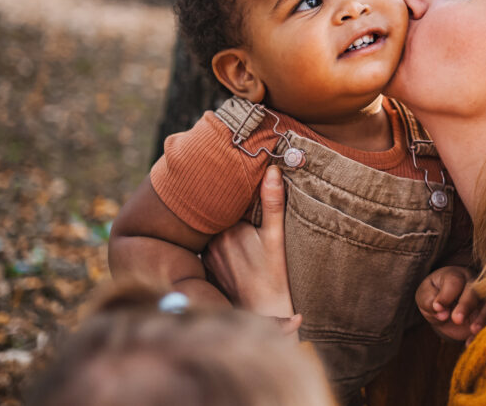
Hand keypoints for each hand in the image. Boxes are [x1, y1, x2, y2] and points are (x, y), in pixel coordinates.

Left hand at [203, 166, 299, 332]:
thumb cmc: (275, 277)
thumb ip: (272, 203)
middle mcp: (211, 242)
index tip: (252, 190)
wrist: (265, 315)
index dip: (242, 195)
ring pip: (218, 234)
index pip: (231, 202)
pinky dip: (225, 249)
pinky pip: (215, 251)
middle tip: (251, 215)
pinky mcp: (209, 272)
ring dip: (228, 231)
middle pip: (222, 218)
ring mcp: (208, 258)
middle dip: (235, 213)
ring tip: (248, 237)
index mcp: (227, 229)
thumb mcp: (277, 238)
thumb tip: (272, 171)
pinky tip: (241, 255)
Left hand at [416, 266, 485, 342]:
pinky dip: (482, 332)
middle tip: (457, 319)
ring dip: (482, 317)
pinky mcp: (485, 315)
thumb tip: (441, 312)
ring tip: (473, 330)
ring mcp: (482, 299)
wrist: (443, 306)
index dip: (446, 295)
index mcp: (455, 276)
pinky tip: (470, 342)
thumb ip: (429, 301)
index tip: (437, 308)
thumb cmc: (432, 296)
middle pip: (474, 291)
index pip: (454, 282)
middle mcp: (472, 284)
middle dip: (466, 305)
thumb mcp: (424, 296)